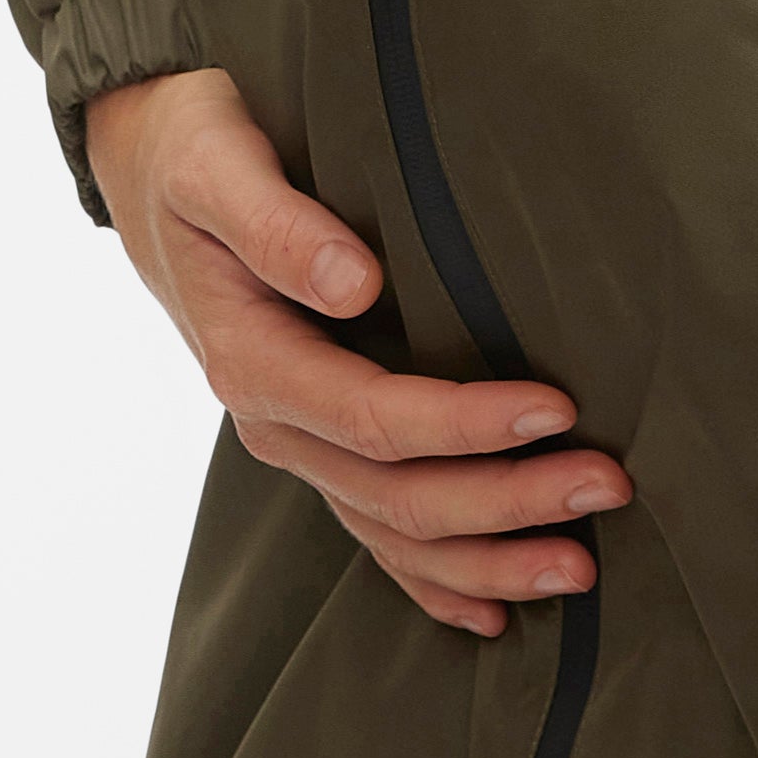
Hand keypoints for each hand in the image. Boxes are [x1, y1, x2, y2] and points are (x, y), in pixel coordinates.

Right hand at [81, 66, 620, 639]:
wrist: (150, 160)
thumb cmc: (194, 145)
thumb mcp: (214, 162)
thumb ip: (278, 224)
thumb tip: (354, 283)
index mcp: (252, 358)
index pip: (374, 416)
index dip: (467, 424)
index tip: (556, 409)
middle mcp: (274, 419)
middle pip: (397, 495)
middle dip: (507, 503)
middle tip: (607, 487)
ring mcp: (295, 439)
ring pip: (393, 532)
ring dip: (489, 557)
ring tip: (583, 565)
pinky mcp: (317, 440)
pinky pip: (374, 532)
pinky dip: (434, 580)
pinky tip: (494, 613)